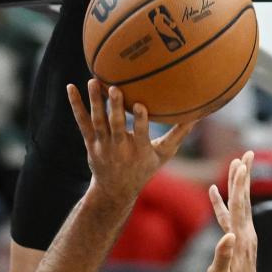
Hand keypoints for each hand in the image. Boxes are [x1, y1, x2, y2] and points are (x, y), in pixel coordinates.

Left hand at [67, 80, 193, 205]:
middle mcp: (119, 148)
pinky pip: (82, 121)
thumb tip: (200, 113)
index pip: (140, 134)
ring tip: (94, 81)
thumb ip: (179, 134)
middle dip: (115, 108)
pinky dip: (76, 105)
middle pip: (115, 126)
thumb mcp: (163, 155)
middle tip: (115, 88)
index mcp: (138, 150)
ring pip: (97, 121)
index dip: (140, 121)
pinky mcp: (90, 142)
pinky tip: (71, 88)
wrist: (114, 191)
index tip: (141, 106)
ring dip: (95, 101)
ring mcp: (102, 145)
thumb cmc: (143, 169)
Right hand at [205, 151, 258, 271]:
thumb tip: (227, 235)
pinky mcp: (237, 240)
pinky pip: (229, 216)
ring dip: (236, 185)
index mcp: (240, 238)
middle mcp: (245, 233)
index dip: (239, 184)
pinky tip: (214, 193)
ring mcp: (242, 236)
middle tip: (246, 154)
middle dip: (243, 176)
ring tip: (235, 166)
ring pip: (238, 205)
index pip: (239, 205)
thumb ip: (223, 255)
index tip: (242, 164)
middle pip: (243, 199)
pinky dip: (222, 203)